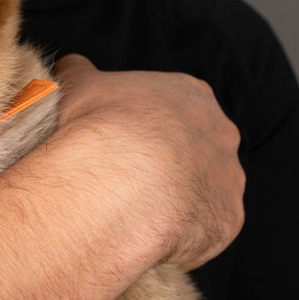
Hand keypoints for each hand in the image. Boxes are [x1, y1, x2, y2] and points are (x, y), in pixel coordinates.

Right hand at [53, 54, 244, 269]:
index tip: (119, 143)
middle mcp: (220, 133)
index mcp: (188, 94)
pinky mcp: (225, 220)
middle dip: (165, 164)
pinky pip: (202, 229)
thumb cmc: (97, 127)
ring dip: (174, 200)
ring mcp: (228, 178)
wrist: (116, 183)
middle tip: (126, 179)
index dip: (143, 127)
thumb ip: (78, 71)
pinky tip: (145, 232)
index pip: (172, 109)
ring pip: (202, 191)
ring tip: (133, 211)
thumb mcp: (77, 86)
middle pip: (195, 149)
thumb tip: (70, 66)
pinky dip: (178, 234)